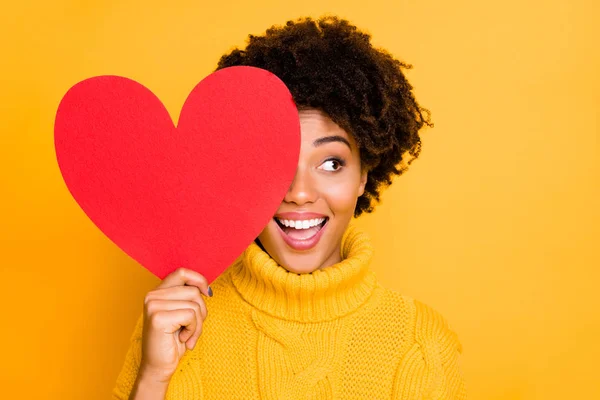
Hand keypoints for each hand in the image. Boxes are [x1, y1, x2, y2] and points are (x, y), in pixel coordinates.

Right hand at [138, 267, 210, 382]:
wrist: (159, 367)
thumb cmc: (173, 341)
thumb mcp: (182, 314)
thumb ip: (188, 298)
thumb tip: (207, 288)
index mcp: (157, 292)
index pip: (182, 272)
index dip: (199, 279)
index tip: (208, 293)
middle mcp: (152, 296)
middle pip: (193, 291)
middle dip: (201, 311)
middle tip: (193, 328)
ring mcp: (153, 306)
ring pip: (194, 304)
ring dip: (198, 324)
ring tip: (188, 335)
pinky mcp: (158, 318)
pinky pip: (191, 315)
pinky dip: (193, 329)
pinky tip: (184, 339)